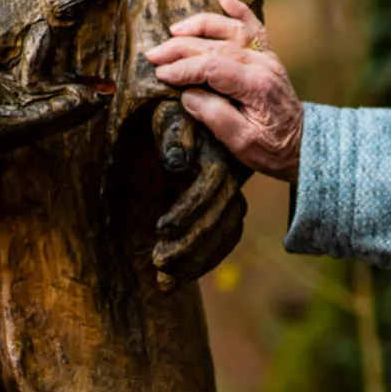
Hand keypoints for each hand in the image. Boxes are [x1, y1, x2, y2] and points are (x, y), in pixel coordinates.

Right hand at [0, 44, 106, 152]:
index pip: (28, 122)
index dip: (61, 110)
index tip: (89, 97)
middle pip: (40, 124)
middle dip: (73, 109)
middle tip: (106, 92)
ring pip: (35, 118)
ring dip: (65, 105)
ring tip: (96, 90)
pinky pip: (22, 110)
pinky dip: (45, 99)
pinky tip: (63, 86)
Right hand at [142, 0, 301, 180]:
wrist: (304, 143)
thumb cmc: (272, 147)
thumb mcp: (242, 143)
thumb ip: (215, 116)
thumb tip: (188, 94)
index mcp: (256, 86)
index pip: (212, 67)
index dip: (183, 69)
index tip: (160, 75)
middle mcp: (263, 64)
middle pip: (215, 47)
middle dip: (180, 49)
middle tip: (153, 55)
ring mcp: (267, 56)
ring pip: (230, 30)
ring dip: (200, 27)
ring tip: (173, 31)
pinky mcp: (267, 55)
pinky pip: (253, 26)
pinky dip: (239, 9)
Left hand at [149, 96, 246, 288]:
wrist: (181, 111)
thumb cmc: (168, 110)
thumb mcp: (168, 115)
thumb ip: (173, 135)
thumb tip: (175, 161)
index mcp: (218, 154)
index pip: (211, 188)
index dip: (188, 210)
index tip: (160, 229)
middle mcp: (231, 177)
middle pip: (222, 218)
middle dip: (192, 245)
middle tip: (158, 263)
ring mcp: (229, 193)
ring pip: (225, 233)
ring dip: (197, 261)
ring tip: (163, 281)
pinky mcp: (221, 206)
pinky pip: (223, 239)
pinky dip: (203, 261)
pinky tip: (177, 280)